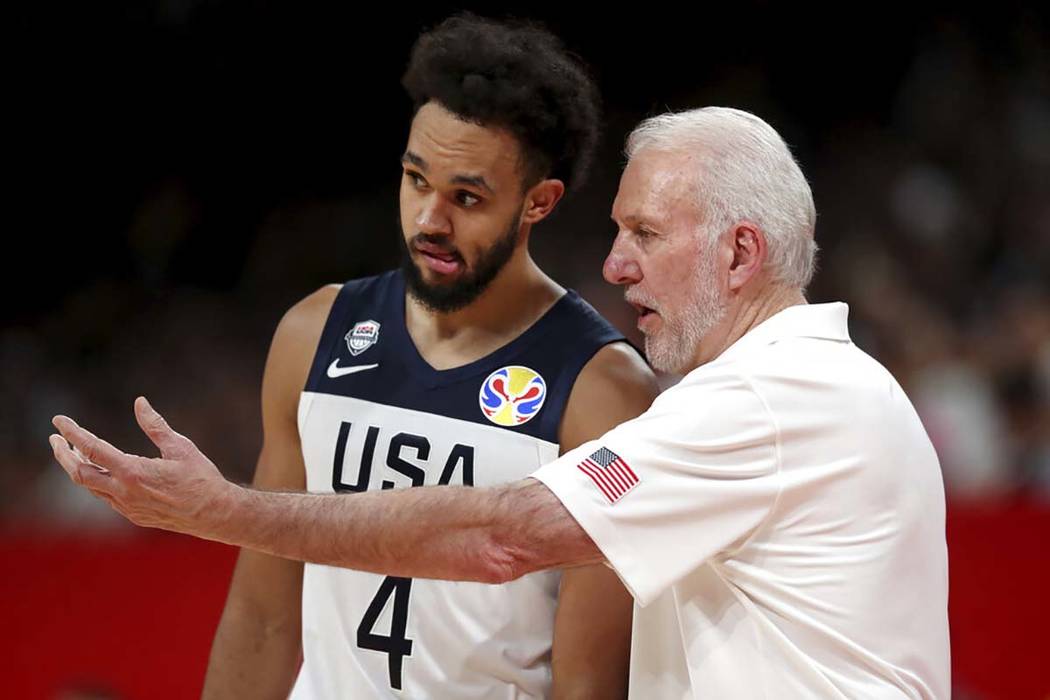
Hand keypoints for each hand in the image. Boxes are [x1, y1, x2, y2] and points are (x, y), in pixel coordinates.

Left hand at [49, 396, 238, 538]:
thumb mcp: (180, 447)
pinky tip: (100, 470)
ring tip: (73, 452)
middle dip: (63, 455)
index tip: (59, 420)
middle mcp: (124, 492)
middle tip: (55, 439)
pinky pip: (105, 497)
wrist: (213, 514)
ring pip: (90, 487)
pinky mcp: (133, 515)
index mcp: (133, 472)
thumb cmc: (201, 477)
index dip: (73, 433)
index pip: (92, 449)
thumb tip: (139, 403)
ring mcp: (126, 507)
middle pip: (79, 473)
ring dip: (78, 468)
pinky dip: (96, 480)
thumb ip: (155, 425)